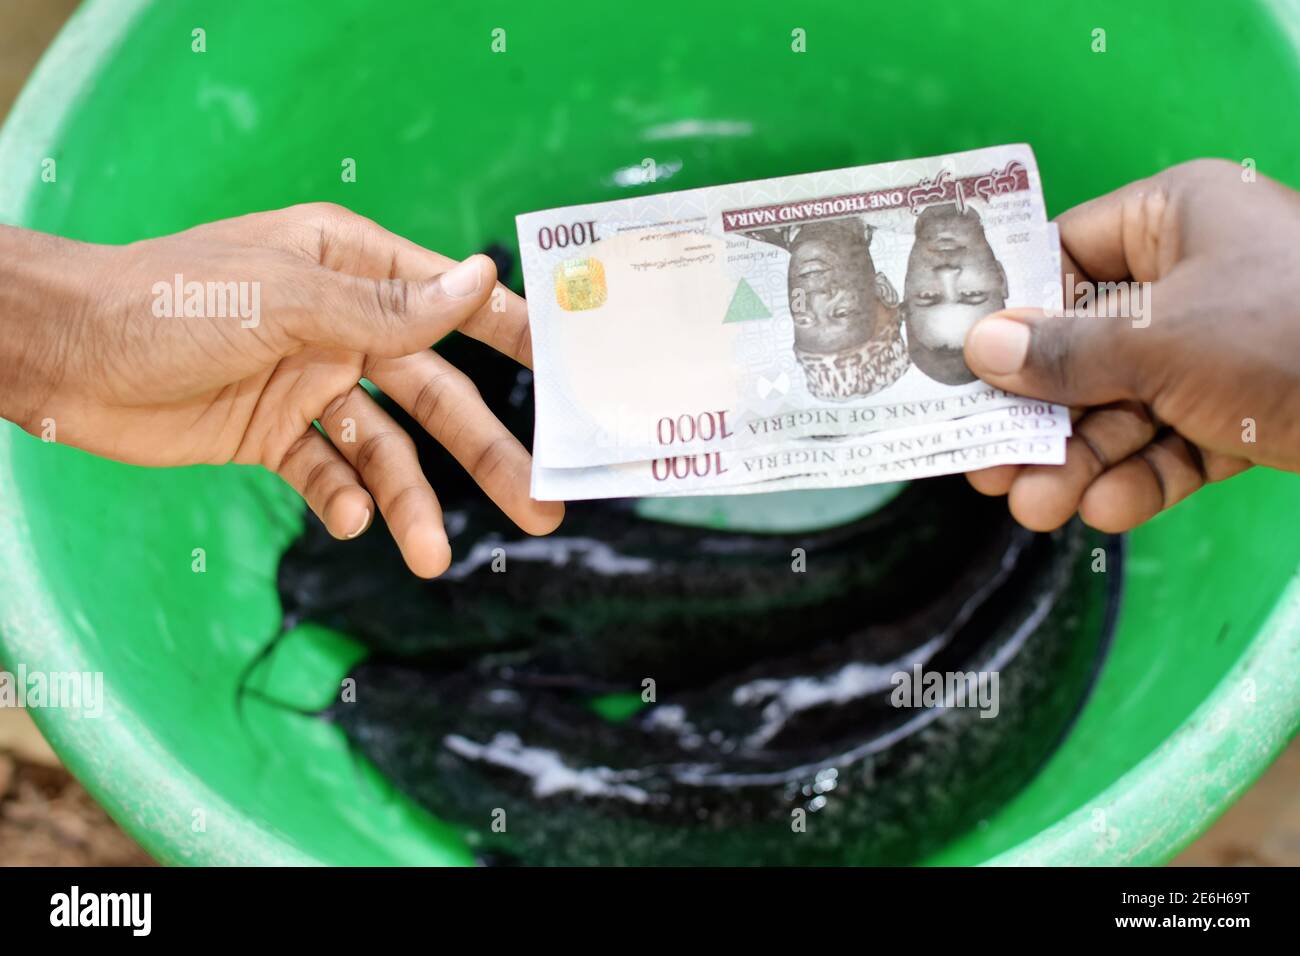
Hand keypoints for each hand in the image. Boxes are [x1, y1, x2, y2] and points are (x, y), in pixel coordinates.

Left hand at [0, 203, 563, 576]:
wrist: (60, 360)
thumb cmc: (167, 302)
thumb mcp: (285, 299)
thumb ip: (388, 307)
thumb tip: (481, 281)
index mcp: (350, 267)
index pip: (453, 302)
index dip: (516, 336)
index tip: (575, 372)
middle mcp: (339, 325)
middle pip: (434, 395)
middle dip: (485, 452)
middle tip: (540, 504)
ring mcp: (307, 384)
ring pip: (385, 450)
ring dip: (411, 503)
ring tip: (432, 558)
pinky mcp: (271, 436)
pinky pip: (327, 474)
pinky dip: (342, 500)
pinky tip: (349, 521)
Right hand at [962, 159, 1299, 531]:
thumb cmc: (1295, 334)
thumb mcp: (1162, 341)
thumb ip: (1063, 352)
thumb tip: (981, 347)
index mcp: (1173, 221)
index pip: (1062, 259)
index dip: (1005, 313)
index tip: (954, 363)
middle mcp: (1192, 279)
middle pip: (1084, 348)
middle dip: (1039, 416)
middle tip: (987, 464)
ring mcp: (1222, 350)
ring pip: (1124, 408)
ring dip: (1079, 461)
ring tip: (1035, 506)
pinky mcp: (1248, 413)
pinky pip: (1174, 444)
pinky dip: (1143, 479)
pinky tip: (1109, 509)